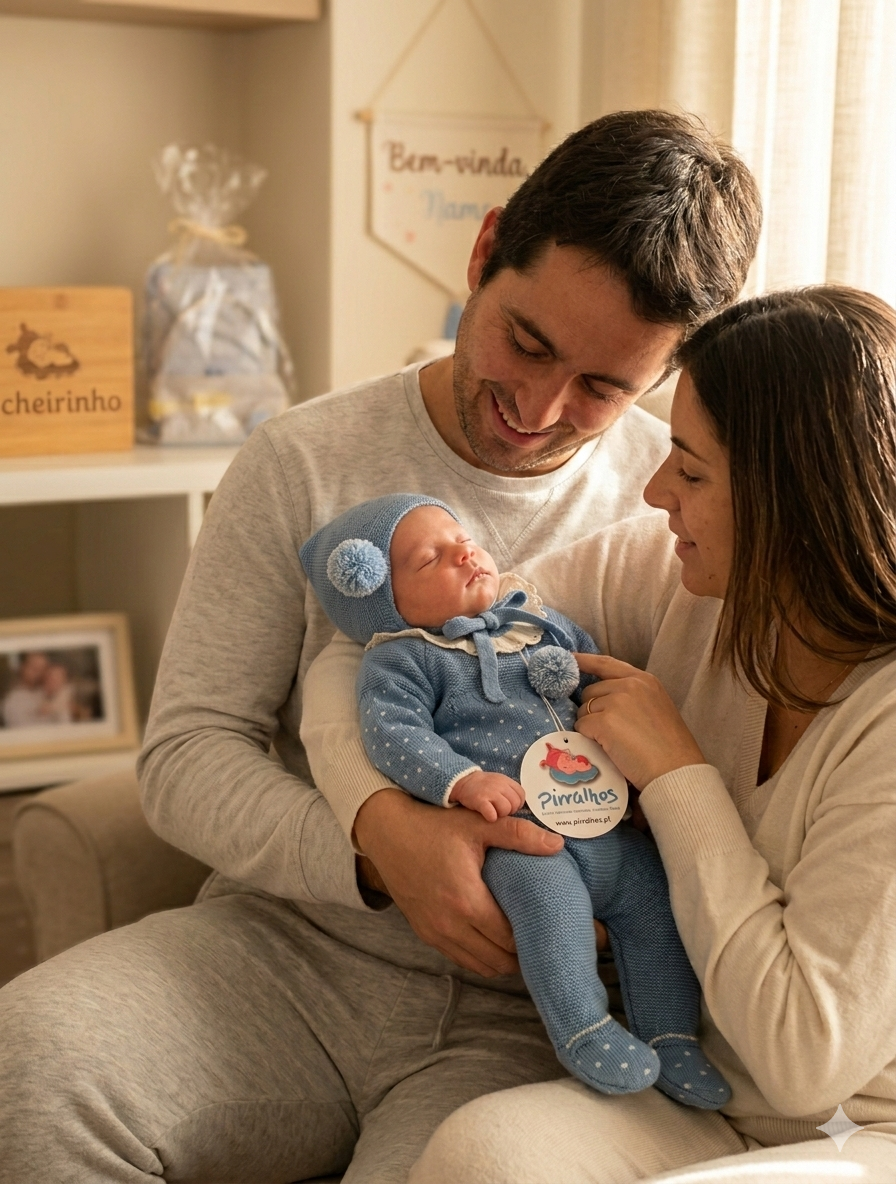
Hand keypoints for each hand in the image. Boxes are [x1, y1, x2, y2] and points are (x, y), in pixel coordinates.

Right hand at [353, 788, 562, 976]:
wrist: (387, 833)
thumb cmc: (433, 826)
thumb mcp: (478, 825)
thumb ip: (519, 834)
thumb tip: (557, 845)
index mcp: (466, 902)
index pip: (510, 939)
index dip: (534, 936)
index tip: (550, 925)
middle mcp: (449, 926)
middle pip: (499, 961)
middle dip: (523, 953)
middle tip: (541, 935)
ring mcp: (435, 933)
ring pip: (480, 966)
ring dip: (502, 959)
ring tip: (521, 940)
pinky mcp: (425, 934)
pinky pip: (461, 959)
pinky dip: (481, 956)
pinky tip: (494, 939)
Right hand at [449, 770, 525, 820]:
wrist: (463, 781)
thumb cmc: (483, 786)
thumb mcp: (499, 782)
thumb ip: (510, 791)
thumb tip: (518, 806)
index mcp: (506, 781)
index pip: (521, 795)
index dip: (516, 804)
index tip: (508, 805)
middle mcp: (500, 785)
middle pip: (515, 804)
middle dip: (509, 810)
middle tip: (499, 810)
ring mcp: (490, 792)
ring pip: (506, 809)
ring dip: (500, 814)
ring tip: (492, 812)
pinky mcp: (480, 801)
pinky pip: (492, 814)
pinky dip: (491, 817)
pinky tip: (486, 816)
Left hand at [574, 653, 704, 789]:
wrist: (675, 770)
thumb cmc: (669, 747)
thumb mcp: (656, 707)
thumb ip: (632, 697)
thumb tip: (603, 699)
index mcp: (644, 680)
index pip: (607, 664)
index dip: (585, 661)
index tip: (570, 658)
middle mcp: (629, 685)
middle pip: (591, 691)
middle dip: (592, 710)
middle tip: (609, 731)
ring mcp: (616, 702)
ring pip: (584, 709)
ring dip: (590, 725)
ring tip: (612, 741)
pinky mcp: (605, 722)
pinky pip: (582, 726)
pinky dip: (588, 737)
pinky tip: (606, 747)